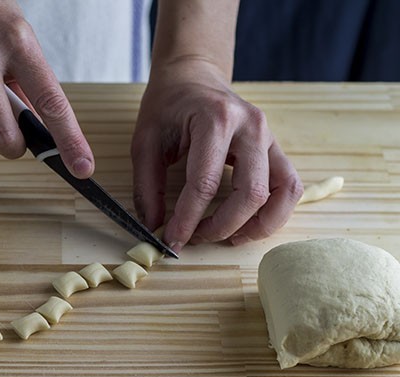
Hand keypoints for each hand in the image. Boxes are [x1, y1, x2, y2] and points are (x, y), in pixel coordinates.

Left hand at [131, 58, 302, 251]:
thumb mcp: (145, 141)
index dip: (188, 219)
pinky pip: (289, 186)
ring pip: (283, 193)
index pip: (206, 183)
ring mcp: (270, 136)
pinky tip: (248, 224)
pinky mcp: (276, 147)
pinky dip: (275, 212)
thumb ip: (148, 186)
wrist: (193, 77)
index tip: (173, 240)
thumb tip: (154, 227)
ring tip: (230, 238)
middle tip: (195, 238)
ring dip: (258, 225)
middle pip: (251, 193)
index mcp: (216, 120)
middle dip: (222, 226)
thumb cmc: (167, 106)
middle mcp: (251, 127)